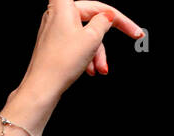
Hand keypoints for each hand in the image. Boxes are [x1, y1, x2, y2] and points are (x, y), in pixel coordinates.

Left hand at [15, 1, 143, 100]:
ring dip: (96, 52)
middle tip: (132, 37)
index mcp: (63, 6)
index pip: (96, 3)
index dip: (114, 13)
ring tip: (100, 68)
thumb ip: (104, 21)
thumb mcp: (92, 38)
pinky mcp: (53, 46)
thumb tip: (107, 17)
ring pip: (85, 36)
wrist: (41, 89)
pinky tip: (90, 70)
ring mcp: (54, 31)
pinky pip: (76, 46)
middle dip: (106, 37)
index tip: (130, 26)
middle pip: (92, 18)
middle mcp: (56, 15)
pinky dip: (85, 56)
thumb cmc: (60, 63)